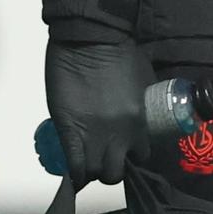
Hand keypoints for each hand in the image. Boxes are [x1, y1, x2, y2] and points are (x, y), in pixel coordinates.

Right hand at [43, 36, 152, 187]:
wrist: (91, 40)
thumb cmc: (121, 54)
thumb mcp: (143, 84)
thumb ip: (140, 108)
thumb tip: (136, 121)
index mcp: (141, 121)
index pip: (142, 156)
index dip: (132, 157)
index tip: (126, 153)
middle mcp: (121, 134)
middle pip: (117, 172)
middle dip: (111, 169)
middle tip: (104, 159)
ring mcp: (94, 135)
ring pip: (95, 172)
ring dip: (92, 171)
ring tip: (88, 162)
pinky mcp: (69, 131)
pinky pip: (74, 165)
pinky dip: (75, 173)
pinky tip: (74, 173)